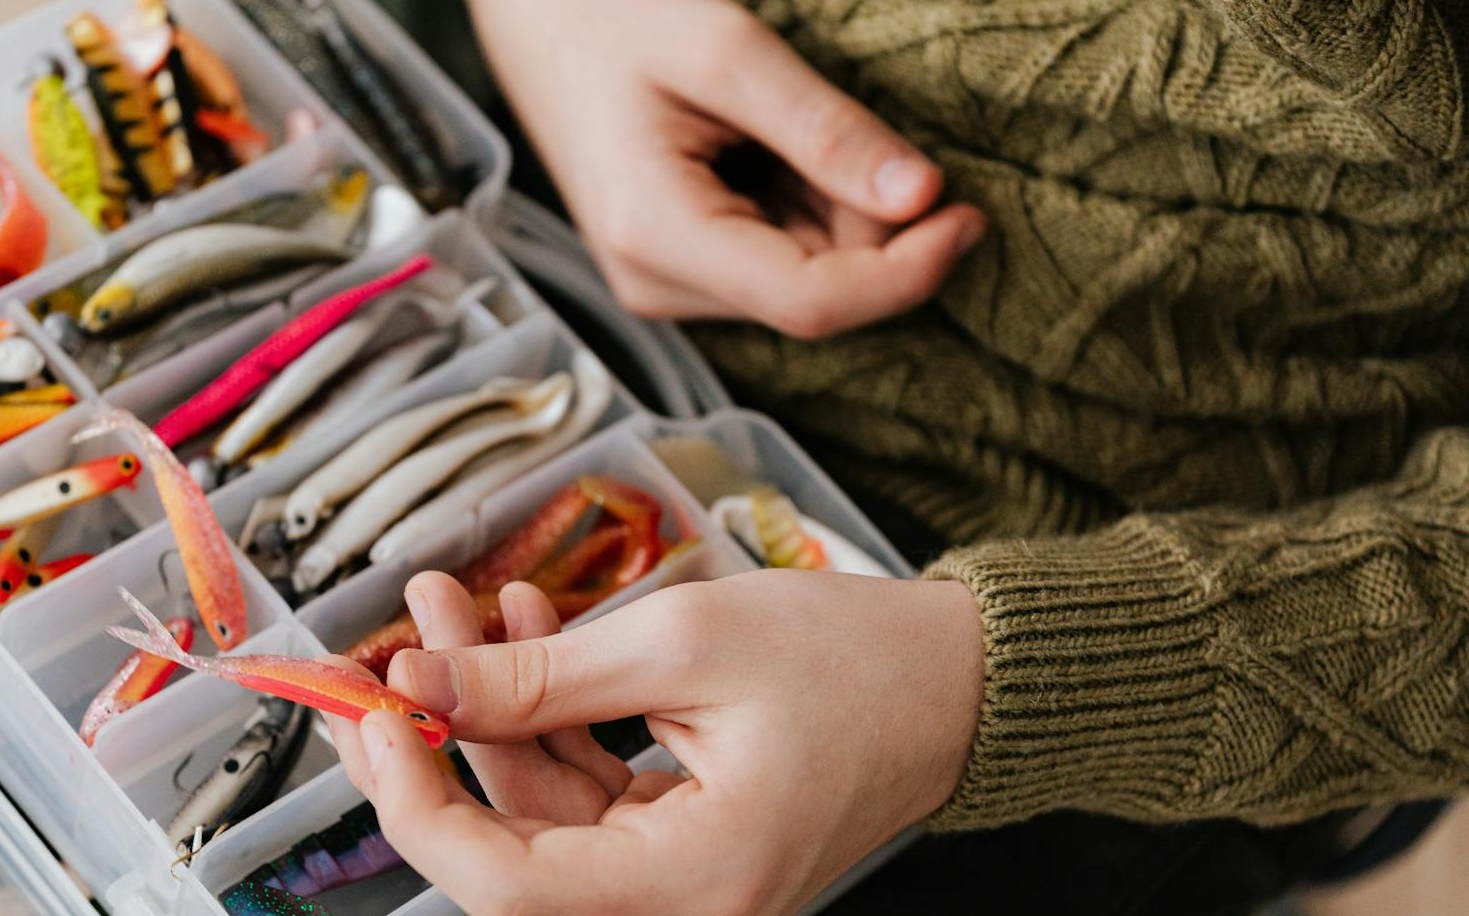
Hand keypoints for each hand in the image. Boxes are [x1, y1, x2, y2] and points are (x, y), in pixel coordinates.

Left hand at [321, 569, 984, 915]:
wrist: (956, 683)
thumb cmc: (853, 659)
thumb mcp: (683, 642)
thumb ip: (536, 675)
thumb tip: (416, 680)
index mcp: (700, 881)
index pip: (502, 883)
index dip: (417, 802)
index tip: (374, 711)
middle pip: (509, 849)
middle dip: (442, 735)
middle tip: (390, 643)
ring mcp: (687, 893)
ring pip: (541, 812)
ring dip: (493, 707)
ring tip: (462, 603)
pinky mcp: (684, 855)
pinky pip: (586, 798)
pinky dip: (549, 721)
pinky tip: (524, 631)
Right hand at [467, 0, 984, 338]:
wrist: (534, 18)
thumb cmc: (608, 16)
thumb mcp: (723, 51)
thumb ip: (824, 129)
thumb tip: (922, 198)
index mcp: (656, 237)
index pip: (811, 302)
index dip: (906, 271)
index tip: (967, 213)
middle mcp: (657, 286)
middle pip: (815, 294)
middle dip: (865, 224)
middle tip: (851, 127)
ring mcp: (665, 284)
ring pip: (803, 280)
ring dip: (833, 210)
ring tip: (780, 126)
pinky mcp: (678, 269)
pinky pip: (776, 260)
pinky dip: (804, 208)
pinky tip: (766, 149)